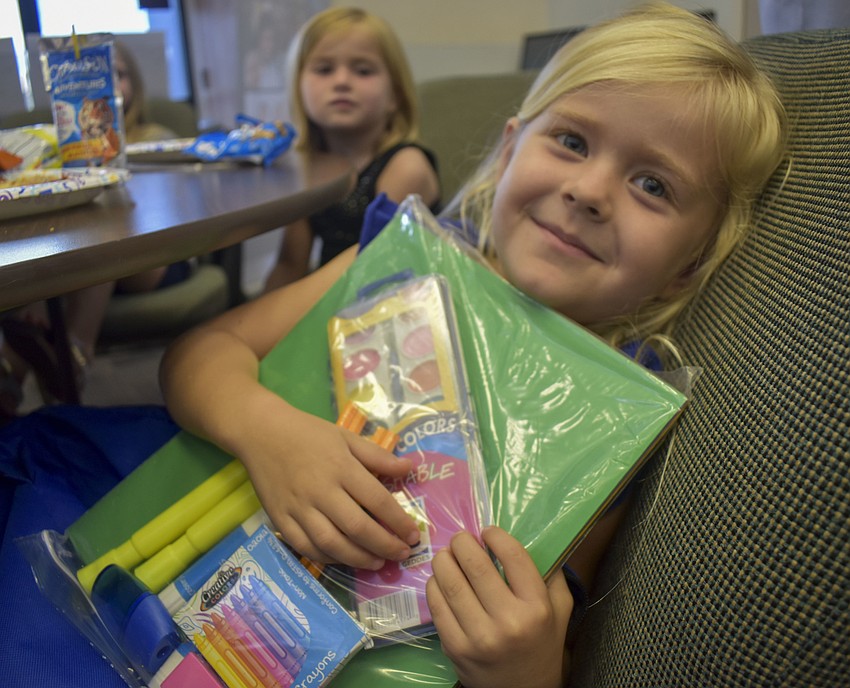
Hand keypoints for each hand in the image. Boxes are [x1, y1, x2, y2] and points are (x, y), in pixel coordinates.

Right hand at [242, 404, 419, 568]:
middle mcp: (321, 491)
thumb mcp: (346, 437)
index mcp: (341, 468)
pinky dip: (327, 558)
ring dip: (358, 558)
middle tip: (401, 554)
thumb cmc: (308, 432)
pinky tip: (344, 559)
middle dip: (384, 545)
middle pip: (357, 527)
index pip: (377, 501)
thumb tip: (410, 468)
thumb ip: (378, 456)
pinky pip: (305, 547)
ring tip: (377, 562)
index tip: (413, 535)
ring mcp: (298, 508)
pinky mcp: (279, 520)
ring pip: (331, 543)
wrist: (261, 432)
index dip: (398, 522)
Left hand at [426, 527, 572, 687]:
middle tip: (460, 539)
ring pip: (450, 583)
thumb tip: (538, 539)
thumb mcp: (560, 613)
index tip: (488, 531)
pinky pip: (437, 606)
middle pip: (475, 566)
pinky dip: (434, 586)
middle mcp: (508, 621)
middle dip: (462, 544)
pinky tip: (438, 580)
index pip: (513, 557)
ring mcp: (479, 636)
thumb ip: (553, 577)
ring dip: (443, 561)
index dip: (496, 537)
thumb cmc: (542, 647)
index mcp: (537, 608)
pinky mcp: (455, 648)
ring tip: (446, 555)